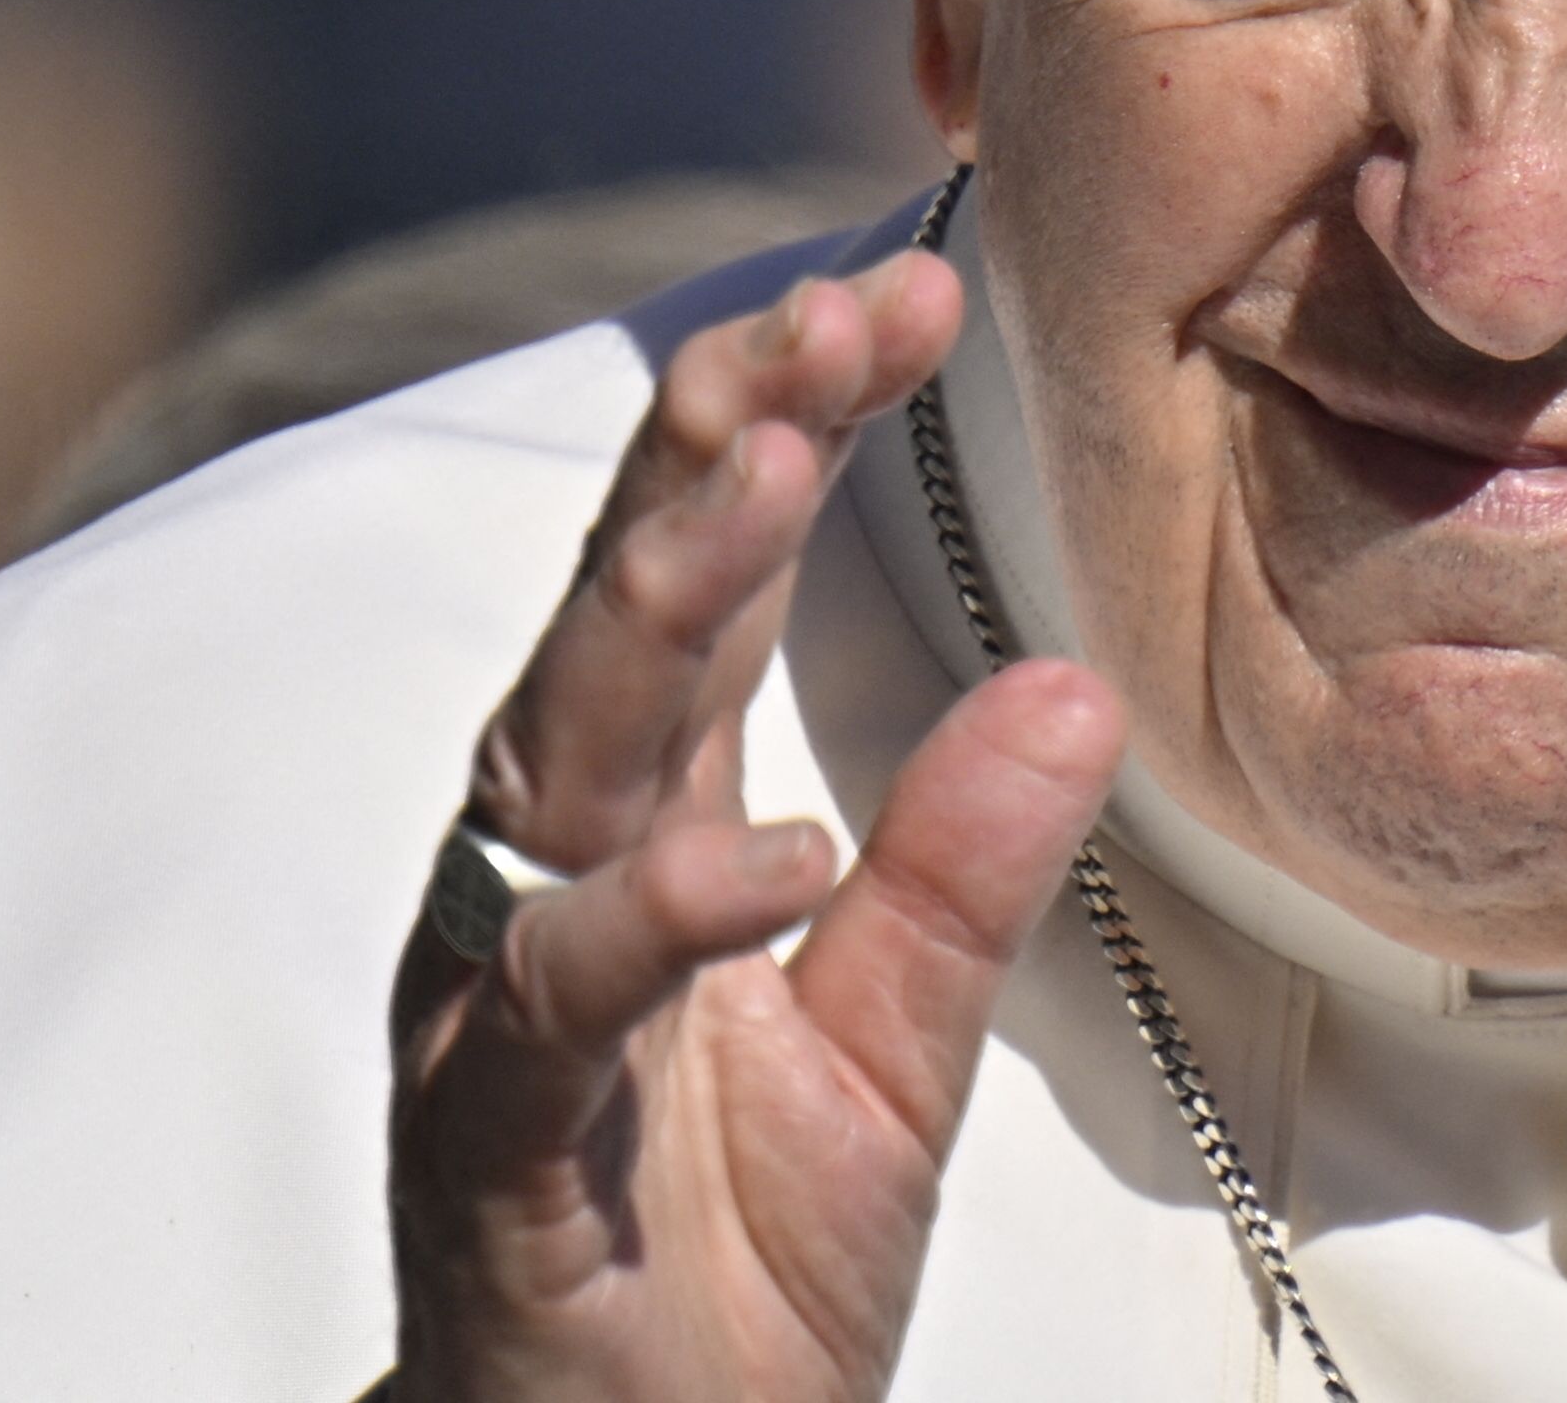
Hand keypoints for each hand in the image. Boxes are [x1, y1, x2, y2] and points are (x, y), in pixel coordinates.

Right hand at [385, 253, 1125, 1401]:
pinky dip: (655, 915)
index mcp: (643, 827)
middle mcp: (551, 870)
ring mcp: (501, 989)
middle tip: (821, 312)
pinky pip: (557, 998)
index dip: (787, 423)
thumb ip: (962, 872)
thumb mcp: (894, 1054)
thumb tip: (1077, 684)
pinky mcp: (489, 1136)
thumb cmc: (729, 1273)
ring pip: (562, 753)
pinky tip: (774, 850)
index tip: (902, 293)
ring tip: (767, 470)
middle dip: (712, 445)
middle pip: (622, 614)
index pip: (710, 583)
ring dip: (660, 602)